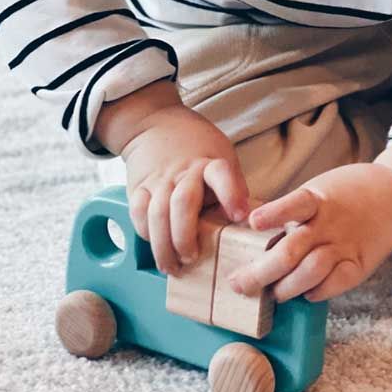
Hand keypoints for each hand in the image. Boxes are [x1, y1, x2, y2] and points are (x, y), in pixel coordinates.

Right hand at [121, 104, 253, 275]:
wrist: (156, 124)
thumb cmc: (199, 149)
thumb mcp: (223, 157)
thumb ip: (233, 187)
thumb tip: (252, 224)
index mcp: (211, 162)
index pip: (222, 175)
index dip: (232, 194)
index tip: (240, 216)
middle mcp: (184, 171)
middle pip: (183, 203)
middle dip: (186, 236)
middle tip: (192, 258)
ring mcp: (160, 179)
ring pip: (157, 214)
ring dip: (164, 245)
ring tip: (173, 267)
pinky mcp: (139, 186)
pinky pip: (139, 213)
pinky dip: (145, 233)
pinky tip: (155, 247)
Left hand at [227, 163, 391, 302]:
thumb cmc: (345, 195)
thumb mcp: (318, 191)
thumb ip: (293, 213)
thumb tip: (254, 238)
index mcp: (317, 199)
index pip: (293, 205)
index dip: (273, 214)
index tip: (252, 222)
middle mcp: (330, 223)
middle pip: (291, 250)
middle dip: (260, 272)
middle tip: (239, 284)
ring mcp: (345, 245)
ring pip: (311, 271)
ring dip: (286, 287)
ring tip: (273, 293)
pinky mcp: (360, 263)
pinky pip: (335, 284)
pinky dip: (316, 292)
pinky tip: (305, 293)